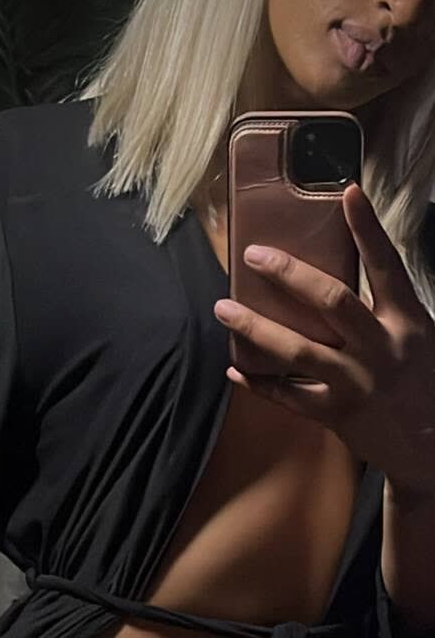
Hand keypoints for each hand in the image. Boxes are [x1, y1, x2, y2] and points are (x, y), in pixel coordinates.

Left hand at [213, 183, 434, 499]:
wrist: (432, 446)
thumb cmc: (421, 383)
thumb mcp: (418, 338)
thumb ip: (385, 311)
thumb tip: (336, 280)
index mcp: (406, 321)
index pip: (387, 265)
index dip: (367, 228)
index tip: (348, 192)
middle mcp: (381, 348)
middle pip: (331, 300)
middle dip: (289, 274)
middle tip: (254, 254)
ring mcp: (356, 382)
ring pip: (297, 349)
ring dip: (255, 327)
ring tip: (223, 308)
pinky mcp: (337, 414)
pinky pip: (288, 395)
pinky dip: (258, 384)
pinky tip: (234, 371)